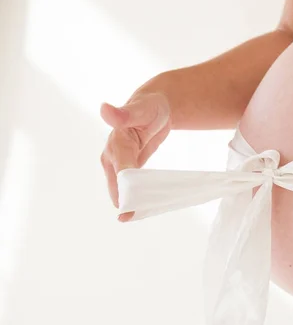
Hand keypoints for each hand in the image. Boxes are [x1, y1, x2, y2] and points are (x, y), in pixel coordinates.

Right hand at [100, 92, 171, 220]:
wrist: (156, 108)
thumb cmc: (148, 107)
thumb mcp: (142, 108)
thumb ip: (124, 113)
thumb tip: (104, 109)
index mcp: (115, 145)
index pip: (120, 172)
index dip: (125, 189)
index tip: (130, 206)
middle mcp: (112, 158)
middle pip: (118, 186)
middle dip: (125, 202)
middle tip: (134, 217)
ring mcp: (118, 165)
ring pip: (122, 190)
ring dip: (130, 204)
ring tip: (138, 216)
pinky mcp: (126, 169)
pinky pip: (130, 188)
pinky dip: (137, 198)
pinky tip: (144, 209)